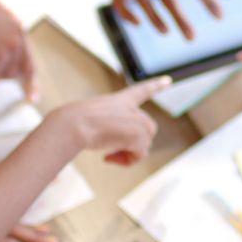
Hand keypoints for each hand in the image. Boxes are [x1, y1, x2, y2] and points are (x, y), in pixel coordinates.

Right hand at [51, 76, 169, 163]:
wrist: (73, 124)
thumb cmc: (74, 121)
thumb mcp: (91, 117)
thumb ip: (108, 124)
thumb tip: (117, 142)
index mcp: (119, 100)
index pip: (141, 91)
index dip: (155, 86)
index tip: (168, 80)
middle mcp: (131, 109)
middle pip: (147, 129)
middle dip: (135, 142)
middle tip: (111, 151)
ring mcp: (136, 121)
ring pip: (144, 144)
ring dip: (128, 153)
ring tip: (107, 154)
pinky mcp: (138, 136)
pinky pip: (139, 155)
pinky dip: (126, 161)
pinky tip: (107, 158)